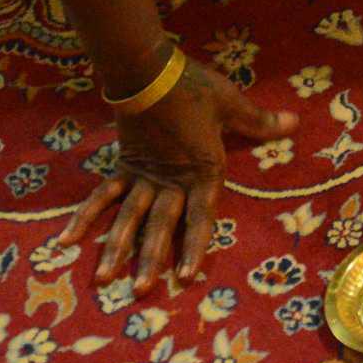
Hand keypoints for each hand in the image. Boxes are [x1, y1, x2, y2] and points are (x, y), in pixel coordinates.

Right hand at [57, 59, 295, 290]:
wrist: (149, 71)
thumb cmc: (193, 88)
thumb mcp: (231, 104)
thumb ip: (259, 122)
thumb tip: (294, 124)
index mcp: (201, 171)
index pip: (200, 217)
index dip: (193, 247)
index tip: (185, 277)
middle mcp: (170, 181)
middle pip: (159, 226)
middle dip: (150, 259)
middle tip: (140, 291)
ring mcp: (142, 176)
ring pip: (128, 218)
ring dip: (117, 248)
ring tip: (104, 279)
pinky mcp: (123, 166)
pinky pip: (102, 196)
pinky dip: (85, 217)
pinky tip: (67, 240)